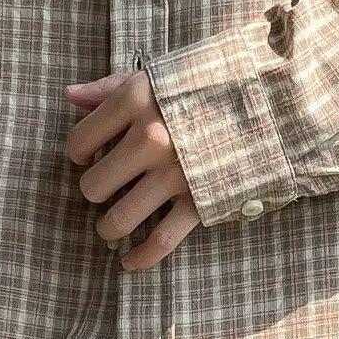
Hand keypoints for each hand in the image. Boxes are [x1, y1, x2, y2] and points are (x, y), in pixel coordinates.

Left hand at [64, 69, 199, 269]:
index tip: (90, 156)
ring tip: (112, 225)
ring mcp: (175, 172)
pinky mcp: (200, 198)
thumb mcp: (158, 76)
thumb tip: (70, 96)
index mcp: (135, 100)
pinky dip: (141, 258)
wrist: (268, 100)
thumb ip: (110, 86)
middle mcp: (150, 137)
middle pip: (94, 186)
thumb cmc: (204, 85)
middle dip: (95, 191)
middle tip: (106, 187)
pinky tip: (129, 262)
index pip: (79, 142)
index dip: (79, 153)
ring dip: (109, 227)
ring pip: (119, 219)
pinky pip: (161, 240)